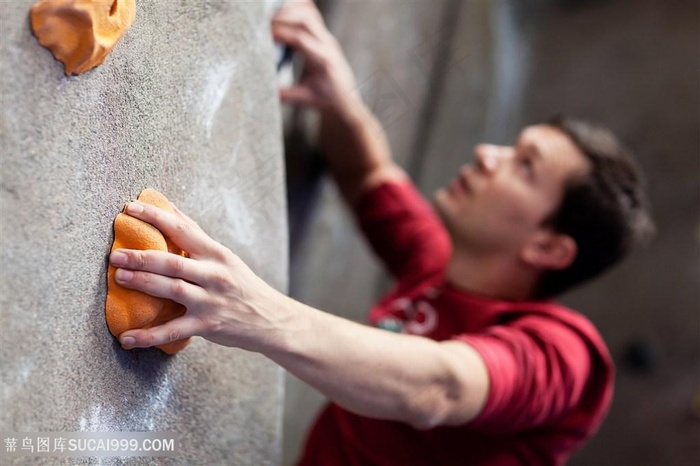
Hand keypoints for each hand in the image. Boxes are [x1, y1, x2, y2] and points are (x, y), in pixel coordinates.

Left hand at [110, 201, 287, 352]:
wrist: (271, 318)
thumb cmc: (242, 285)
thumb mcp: (224, 257)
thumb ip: (195, 235)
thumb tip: (169, 208)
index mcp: (216, 254)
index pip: (182, 229)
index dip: (155, 217)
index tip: (130, 208)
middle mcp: (214, 275)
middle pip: (173, 262)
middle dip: (141, 257)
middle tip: (115, 254)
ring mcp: (211, 301)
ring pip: (172, 290)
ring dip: (143, 283)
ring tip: (119, 277)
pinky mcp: (208, 325)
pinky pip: (173, 331)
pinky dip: (148, 335)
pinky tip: (126, 338)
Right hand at [272, 0, 360, 116]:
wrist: (346, 99)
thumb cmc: (327, 99)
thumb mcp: (305, 98)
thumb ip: (286, 94)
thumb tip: (266, 90)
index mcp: (324, 60)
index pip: (300, 39)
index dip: (280, 32)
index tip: (263, 32)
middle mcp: (328, 45)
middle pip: (306, 19)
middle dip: (283, 16)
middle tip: (264, 21)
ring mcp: (327, 38)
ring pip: (310, 13)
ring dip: (290, 10)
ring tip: (271, 16)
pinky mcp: (324, 35)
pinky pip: (312, 14)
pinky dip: (298, 8)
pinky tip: (284, 11)